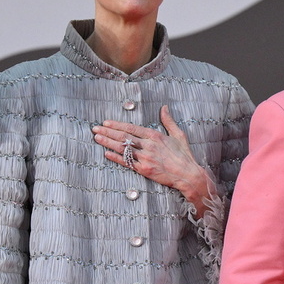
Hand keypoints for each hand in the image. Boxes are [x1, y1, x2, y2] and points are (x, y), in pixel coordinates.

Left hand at [92, 105, 213, 214]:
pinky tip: (106, 153)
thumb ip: (168, 121)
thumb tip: (164, 107)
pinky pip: (127, 162)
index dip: (117, 125)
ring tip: (97, 138)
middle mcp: (148, 146)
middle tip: (95, 129)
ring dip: (108, 143)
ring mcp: (145, 158)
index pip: (131, 128)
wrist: (188, 175)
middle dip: (107, 132)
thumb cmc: (184, 156)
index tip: (106, 122)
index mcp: (155, 136)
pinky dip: (116, 157)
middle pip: (123, 137)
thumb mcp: (178, 135)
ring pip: (123, 149)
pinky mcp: (144, 170)